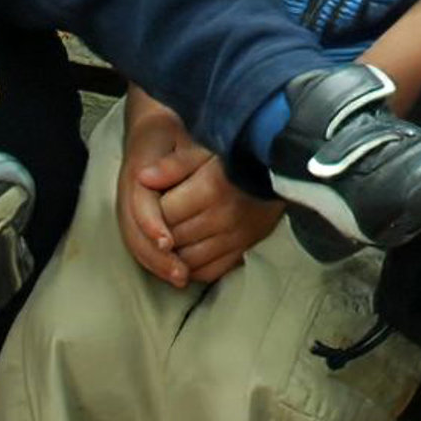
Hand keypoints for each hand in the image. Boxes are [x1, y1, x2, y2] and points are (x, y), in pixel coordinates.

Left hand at [112, 97, 281, 287]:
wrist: (279, 166)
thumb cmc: (234, 155)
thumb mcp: (203, 150)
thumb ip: (172, 165)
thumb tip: (142, 177)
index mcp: (212, 188)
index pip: (165, 212)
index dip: (152, 210)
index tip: (153, 202)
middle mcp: (226, 216)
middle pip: (175, 237)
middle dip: (160, 232)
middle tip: (159, 220)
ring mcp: (238, 237)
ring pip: (189, 260)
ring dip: (174, 254)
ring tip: (170, 237)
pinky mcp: (246, 249)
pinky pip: (210, 271)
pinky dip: (193, 267)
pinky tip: (188, 252)